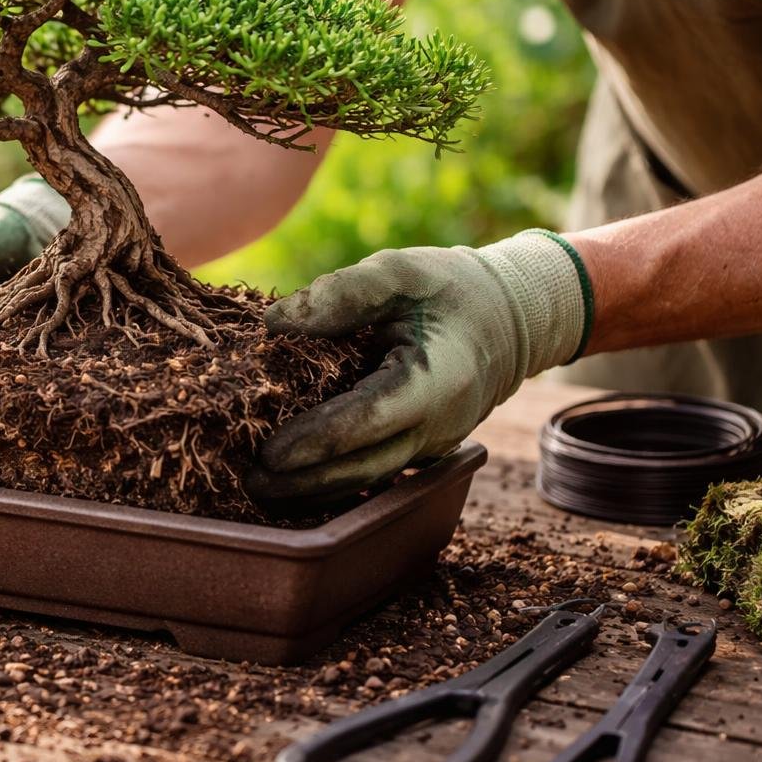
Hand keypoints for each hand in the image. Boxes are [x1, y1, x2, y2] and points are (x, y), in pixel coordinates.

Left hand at [247, 230, 590, 499]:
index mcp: (438, 378)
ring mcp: (433, 445)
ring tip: (257, 489)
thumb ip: (342, 292)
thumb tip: (273, 323)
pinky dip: (332, 479)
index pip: (371, 418)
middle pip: (366, 465)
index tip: (270, 451)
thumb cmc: (453, 289)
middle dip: (306, 479)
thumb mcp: (403, 272)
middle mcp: (439, 424)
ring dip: (314, 488)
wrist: (512, 319)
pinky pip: (374, 471)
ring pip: (369, 477)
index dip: (320, 438)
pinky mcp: (421, 450)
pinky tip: (288, 484)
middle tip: (249, 480)